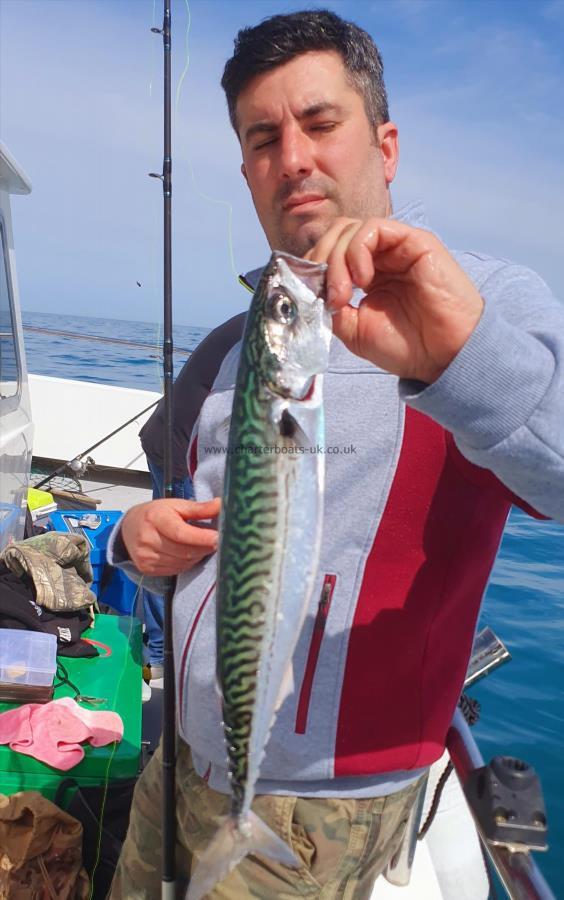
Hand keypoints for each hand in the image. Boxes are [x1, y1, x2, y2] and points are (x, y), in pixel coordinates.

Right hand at [120, 497, 220, 575]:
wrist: (128, 528)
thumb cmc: (155, 514)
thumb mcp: (176, 505)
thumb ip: (199, 508)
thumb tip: (221, 505)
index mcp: (155, 518)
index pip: (181, 533)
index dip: (202, 538)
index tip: (219, 537)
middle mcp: (147, 539)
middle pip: (184, 551)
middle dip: (204, 547)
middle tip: (216, 541)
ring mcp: (146, 556)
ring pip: (182, 563)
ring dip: (197, 556)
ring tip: (201, 546)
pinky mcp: (146, 569)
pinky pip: (176, 570)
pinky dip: (187, 563)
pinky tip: (188, 554)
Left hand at [305, 217, 483, 382]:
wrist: (444, 356)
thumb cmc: (406, 346)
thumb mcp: (353, 330)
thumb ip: (331, 305)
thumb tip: (308, 287)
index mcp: (367, 274)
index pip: (329, 252)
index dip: (312, 268)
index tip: (308, 296)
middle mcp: (381, 256)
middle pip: (335, 235)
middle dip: (320, 262)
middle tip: (328, 296)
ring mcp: (397, 247)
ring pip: (350, 229)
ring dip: (336, 259)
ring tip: (344, 293)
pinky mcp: (414, 241)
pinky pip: (374, 228)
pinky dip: (357, 250)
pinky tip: (362, 279)